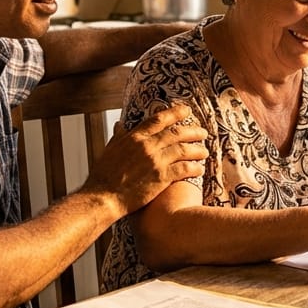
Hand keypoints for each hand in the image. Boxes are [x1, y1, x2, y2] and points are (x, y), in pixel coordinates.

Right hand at [85, 103, 207, 213]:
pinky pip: (184, 169)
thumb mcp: (109, 150)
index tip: (186, 110)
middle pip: (176, 133)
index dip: (175, 113)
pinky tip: (200, 169)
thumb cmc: (103, 177)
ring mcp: (155, 161)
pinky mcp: (161, 177)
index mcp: (135, 138)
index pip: (159, 120)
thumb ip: (119, 136)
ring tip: (205, 151)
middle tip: (203, 132)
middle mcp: (147, 146)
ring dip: (197, 150)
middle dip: (192, 131)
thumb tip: (120, 124)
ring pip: (183, 150)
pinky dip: (194, 168)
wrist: (103, 198)